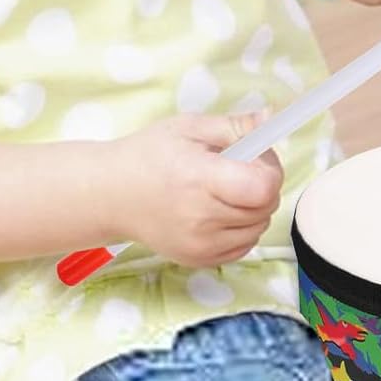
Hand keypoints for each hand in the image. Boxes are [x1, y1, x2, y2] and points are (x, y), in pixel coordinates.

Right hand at [116, 110, 284, 269]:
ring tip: (226, 189)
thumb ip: (235, 126)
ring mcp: (200, 245)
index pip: (263, 188)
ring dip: (254, 208)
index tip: (256, 158)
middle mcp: (201, 218)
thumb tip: (270, 120)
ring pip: (259, 228)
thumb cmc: (148, 155)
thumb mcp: (189, 127)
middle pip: (265, 208)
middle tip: (239, 168)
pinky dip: (242, 228)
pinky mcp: (199, 260)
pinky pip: (244, 246)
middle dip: (263, 185)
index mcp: (199, 179)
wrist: (110, 195)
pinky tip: (220, 210)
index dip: (270, 170)